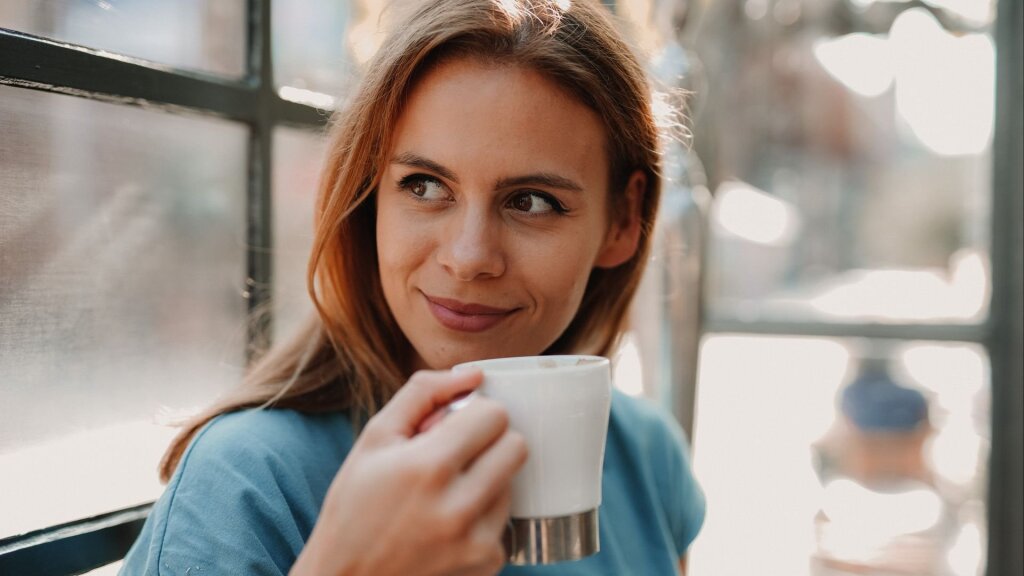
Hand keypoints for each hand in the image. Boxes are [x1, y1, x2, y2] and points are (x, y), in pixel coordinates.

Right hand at [291, 369, 527, 575]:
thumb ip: (423, 394)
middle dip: (490, 441)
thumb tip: (475, 374)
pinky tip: (446, 524)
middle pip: (516, 447)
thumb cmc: (354, 506)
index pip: (494, 415)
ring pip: (512, 483)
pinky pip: (504, 521)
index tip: (453, 426)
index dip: (474, 413)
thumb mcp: (374, 439)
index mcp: (427, 468)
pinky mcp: (487, 564)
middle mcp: (458, 508)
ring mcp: (477, 541)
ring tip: (444, 493)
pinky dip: (482, 516)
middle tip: (457, 454)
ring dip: (487, 479)